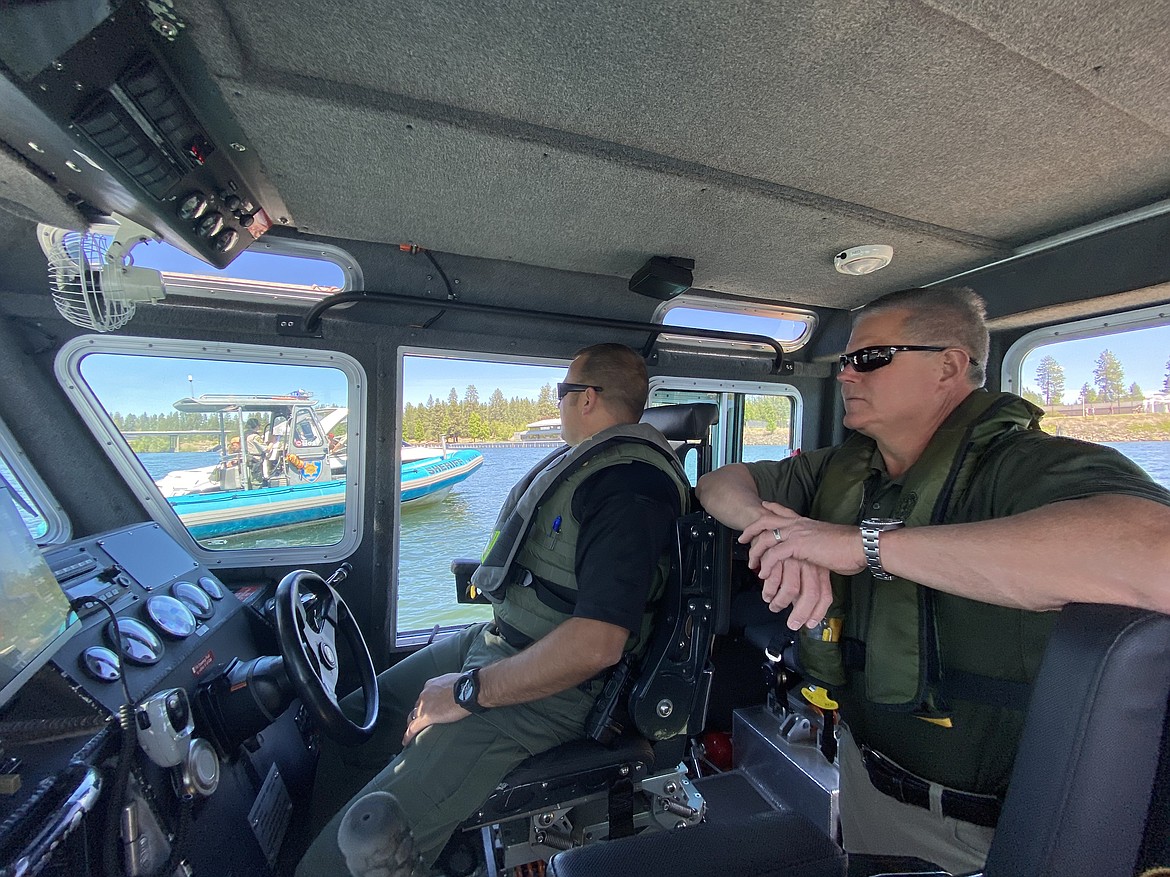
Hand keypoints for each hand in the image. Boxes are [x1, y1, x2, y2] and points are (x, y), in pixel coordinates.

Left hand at [402, 672, 468, 745]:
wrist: (469, 690)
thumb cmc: (467, 685)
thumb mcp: (455, 682)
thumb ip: (450, 687)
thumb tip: (456, 691)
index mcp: (431, 685)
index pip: (424, 697)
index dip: (425, 704)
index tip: (428, 708)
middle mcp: (425, 694)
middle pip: (417, 706)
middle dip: (418, 713)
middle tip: (421, 721)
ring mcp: (424, 706)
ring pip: (414, 717)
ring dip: (413, 723)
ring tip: (413, 732)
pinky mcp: (426, 717)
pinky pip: (413, 728)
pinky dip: (408, 735)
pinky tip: (406, 742)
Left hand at [739, 502, 865, 629]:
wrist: (860, 546)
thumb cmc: (849, 548)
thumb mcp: (828, 542)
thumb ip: (817, 545)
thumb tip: (816, 553)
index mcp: (805, 522)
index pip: (783, 511)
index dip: (769, 508)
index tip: (761, 507)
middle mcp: (799, 524)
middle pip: (766, 520)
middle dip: (751, 529)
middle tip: (742, 539)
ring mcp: (797, 533)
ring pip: (766, 537)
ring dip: (755, 551)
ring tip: (751, 563)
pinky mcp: (798, 545)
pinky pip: (774, 554)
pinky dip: (766, 564)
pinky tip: (764, 574)